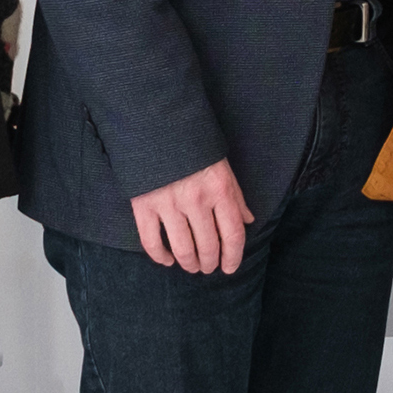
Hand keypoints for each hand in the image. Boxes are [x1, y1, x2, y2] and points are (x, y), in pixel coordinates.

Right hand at [130, 159, 253, 273]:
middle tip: (208, 267)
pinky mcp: (143, 205)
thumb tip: (248, 220)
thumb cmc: (194, 147)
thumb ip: (235, 196)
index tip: (229, 267)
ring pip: (182, 249)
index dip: (233, 257)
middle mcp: (196, 199)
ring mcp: (168, 203)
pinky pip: (151, 242)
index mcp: (220, 189)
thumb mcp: (223, 167)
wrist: (156, 124)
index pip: (232, 234)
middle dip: (210, 263)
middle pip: (208, 246)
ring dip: (189, 264)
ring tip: (191, 266)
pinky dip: (160, 256)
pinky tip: (167, 260)